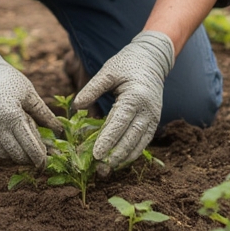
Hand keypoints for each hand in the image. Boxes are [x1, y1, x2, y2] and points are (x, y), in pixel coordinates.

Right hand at [0, 42, 61, 167]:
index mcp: (13, 116)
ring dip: (18, 156)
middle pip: (18, 154)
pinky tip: (15, 144)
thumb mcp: (30, 94)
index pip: (29, 146)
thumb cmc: (9, 80)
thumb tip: (60, 131)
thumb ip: (44, 114)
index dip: (40, 157)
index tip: (47, 163)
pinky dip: (6, 151)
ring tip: (28, 148)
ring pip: (5, 155)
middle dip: (30, 159)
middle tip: (41, 157)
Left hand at [73, 31, 174, 168]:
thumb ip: (92, 88)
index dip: (108, 139)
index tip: (95, 155)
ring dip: (124, 158)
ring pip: (139, 143)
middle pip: (131, 137)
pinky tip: (120, 162)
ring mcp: (153, 116)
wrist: (152, 60)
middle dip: (115, 156)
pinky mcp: (154, 121)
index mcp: (135, 96)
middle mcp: (147, 109)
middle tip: (99, 170)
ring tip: (107, 171)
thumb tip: (76, 106)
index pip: (120, 122)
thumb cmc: (127, 64)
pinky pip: (143, 141)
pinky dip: (132, 153)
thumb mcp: (108, 71)